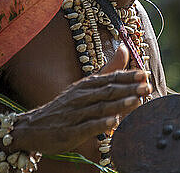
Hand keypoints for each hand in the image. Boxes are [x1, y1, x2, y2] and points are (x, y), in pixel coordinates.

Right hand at [8, 45, 151, 154]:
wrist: (32, 127)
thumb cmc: (67, 106)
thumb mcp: (86, 86)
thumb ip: (108, 70)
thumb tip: (125, 48)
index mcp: (87, 85)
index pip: (111, 77)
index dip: (129, 76)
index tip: (145, 74)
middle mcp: (82, 97)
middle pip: (108, 91)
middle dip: (129, 89)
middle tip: (147, 87)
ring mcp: (76, 114)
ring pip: (100, 107)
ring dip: (119, 104)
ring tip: (137, 102)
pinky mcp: (70, 132)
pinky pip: (87, 127)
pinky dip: (101, 124)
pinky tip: (114, 123)